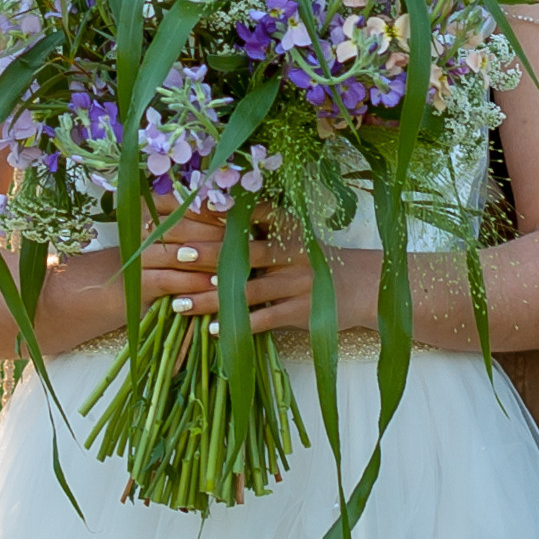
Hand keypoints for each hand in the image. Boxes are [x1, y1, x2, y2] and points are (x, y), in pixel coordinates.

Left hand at [59, 211, 377, 341]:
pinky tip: (211, 331)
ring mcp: (294, 284)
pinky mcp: (299, 312)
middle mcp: (288, 252)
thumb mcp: (294, 233)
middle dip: (204, 253)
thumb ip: (260, 222)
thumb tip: (214, 207)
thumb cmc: (320, 260)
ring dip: (209, 299)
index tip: (179, 211)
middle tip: (170, 253)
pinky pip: (262, 320)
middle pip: (239, 252)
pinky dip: (236, 326)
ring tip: (178, 303)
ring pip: (244, 292)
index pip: (242, 216)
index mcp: (285, 228)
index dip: (209, 214)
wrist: (368, 286)